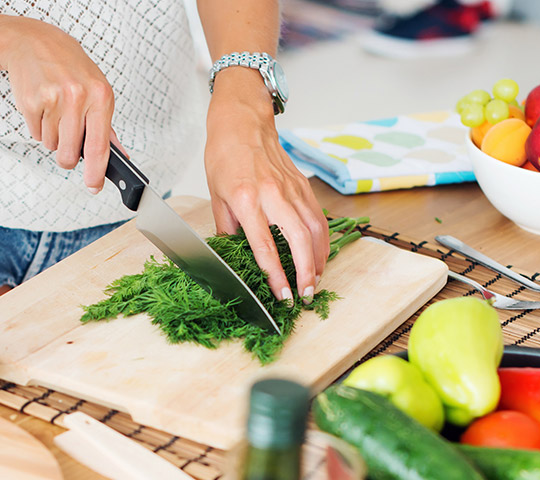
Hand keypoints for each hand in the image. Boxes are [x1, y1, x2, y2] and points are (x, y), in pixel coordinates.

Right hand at [0, 17, 119, 193]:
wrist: (35, 42)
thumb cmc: (70, 67)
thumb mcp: (97, 90)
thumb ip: (107, 127)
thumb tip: (119, 156)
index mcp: (101, 96)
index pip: (100, 146)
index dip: (96, 173)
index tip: (94, 186)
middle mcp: (78, 97)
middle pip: (70, 154)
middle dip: (67, 157)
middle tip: (67, 140)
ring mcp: (53, 99)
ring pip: (52, 145)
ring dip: (53, 136)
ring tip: (55, 110)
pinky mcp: (31, 102)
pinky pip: (35, 134)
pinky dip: (38, 126)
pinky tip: (43, 105)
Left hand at [204, 71, 328, 302]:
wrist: (242, 123)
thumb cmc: (225, 157)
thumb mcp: (216, 197)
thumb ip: (227, 229)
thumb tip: (234, 257)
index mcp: (246, 200)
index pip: (265, 246)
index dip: (276, 275)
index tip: (283, 296)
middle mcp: (273, 195)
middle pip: (298, 240)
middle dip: (305, 272)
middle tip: (306, 295)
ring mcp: (292, 189)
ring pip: (314, 230)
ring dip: (318, 259)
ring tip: (315, 281)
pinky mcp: (302, 185)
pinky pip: (318, 217)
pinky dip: (322, 240)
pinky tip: (320, 256)